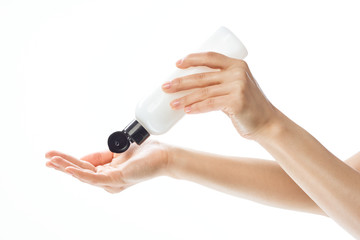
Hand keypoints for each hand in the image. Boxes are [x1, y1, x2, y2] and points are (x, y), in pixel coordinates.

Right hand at [45, 140, 168, 192]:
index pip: (84, 166)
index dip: (68, 160)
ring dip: (66, 167)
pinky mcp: (117, 179)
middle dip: (61, 164)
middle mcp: (108, 179)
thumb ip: (102, 155)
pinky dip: (80, 174)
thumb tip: (85, 157)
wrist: (163, 155)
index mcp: (108, 172)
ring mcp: (112, 181)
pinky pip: (95, 178)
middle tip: (45, 158)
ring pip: (84, 174)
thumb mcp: (117, 151)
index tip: (53, 154)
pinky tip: (68, 169)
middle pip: (80, 171)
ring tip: (50, 161)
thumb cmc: (145, 153)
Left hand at [162, 52, 278, 138]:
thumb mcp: (236, 88)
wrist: (267, 123)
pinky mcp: (236, 102)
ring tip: (171, 103)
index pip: (210, 57)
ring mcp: (238, 87)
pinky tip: (186, 111)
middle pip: (202, 76)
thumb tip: (191, 87)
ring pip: (203, 92)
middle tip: (165, 87)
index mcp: (237, 65)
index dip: (192, 58)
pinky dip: (197, 107)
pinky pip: (210, 104)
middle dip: (181, 82)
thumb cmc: (248, 106)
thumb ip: (219, 84)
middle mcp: (237, 73)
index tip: (177, 64)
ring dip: (184, 98)